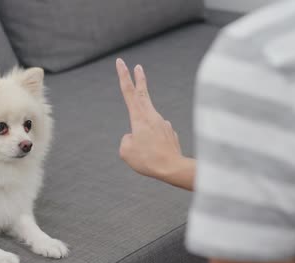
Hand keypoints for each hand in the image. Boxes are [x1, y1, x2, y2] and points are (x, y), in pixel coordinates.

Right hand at [116, 58, 193, 189]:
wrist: (173, 168)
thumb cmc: (147, 160)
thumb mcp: (125, 151)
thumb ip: (127, 139)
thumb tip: (135, 135)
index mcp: (139, 117)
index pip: (129, 91)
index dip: (123, 75)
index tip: (121, 62)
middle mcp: (152, 116)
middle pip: (143, 93)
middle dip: (139, 79)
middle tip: (137, 66)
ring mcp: (163, 123)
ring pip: (146, 126)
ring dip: (142, 136)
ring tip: (146, 153)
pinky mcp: (170, 132)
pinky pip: (154, 137)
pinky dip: (151, 144)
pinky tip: (156, 155)